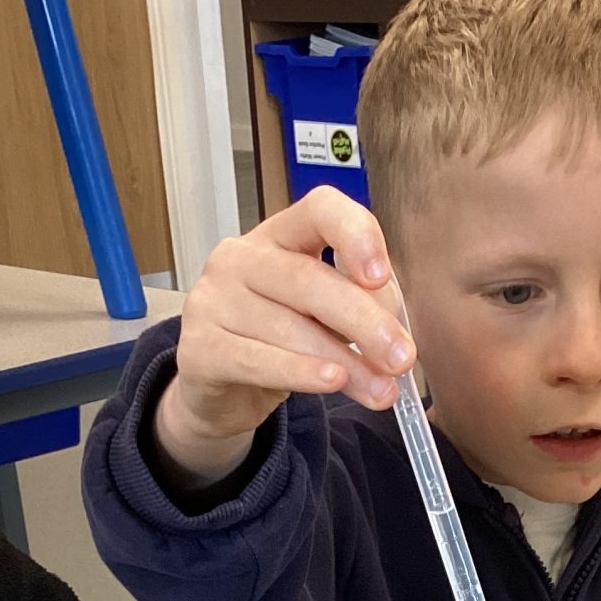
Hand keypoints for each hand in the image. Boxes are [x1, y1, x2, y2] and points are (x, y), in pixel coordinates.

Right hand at [154, 187, 413, 489]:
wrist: (218, 389)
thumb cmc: (277, 341)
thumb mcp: (323, 317)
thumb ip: (357, 311)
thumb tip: (397, 335)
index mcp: (279, 236)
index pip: (320, 210)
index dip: (356, 235)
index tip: (382, 277)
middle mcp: (241, 258)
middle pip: (309, 280)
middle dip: (364, 322)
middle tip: (402, 357)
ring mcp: (213, 300)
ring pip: (290, 328)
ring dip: (345, 364)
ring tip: (381, 390)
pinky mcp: (198, 348)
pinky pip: (257, 361)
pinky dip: (300, 374)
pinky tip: (332, 383)